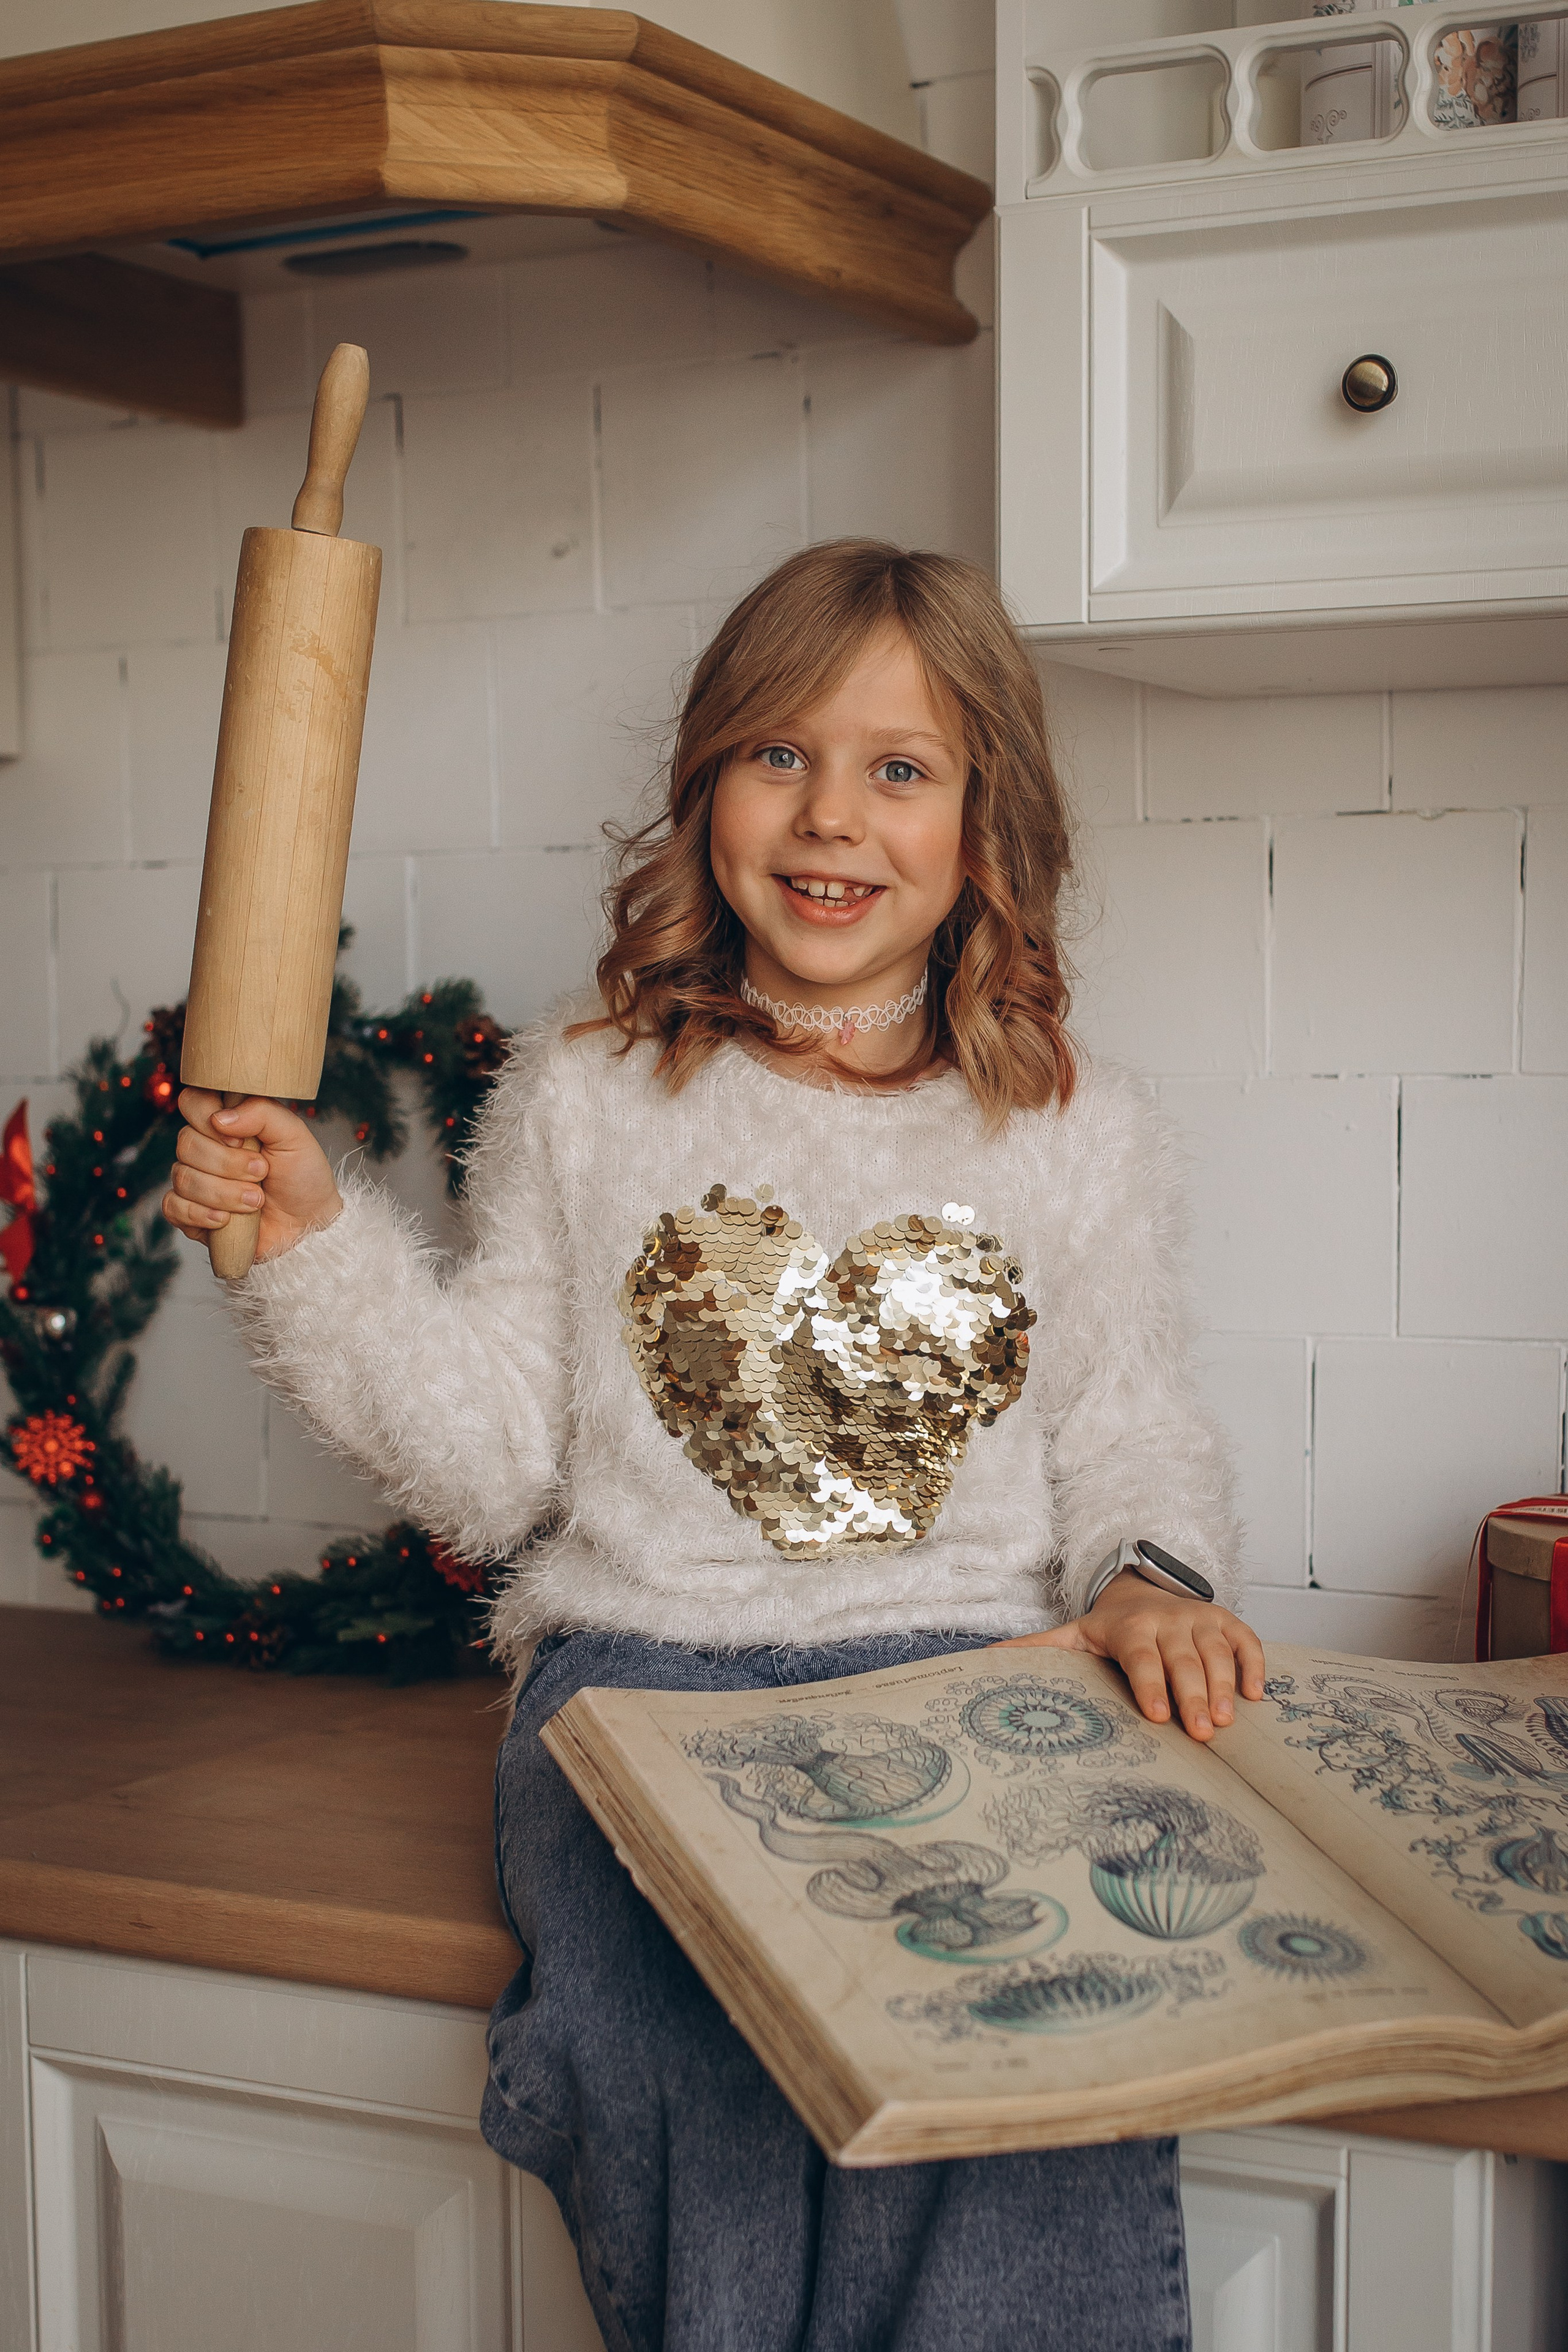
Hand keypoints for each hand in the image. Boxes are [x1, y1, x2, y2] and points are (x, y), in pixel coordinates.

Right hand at [164, 1090, 342, 1262]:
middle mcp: (206, 1148)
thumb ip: (262, 1113)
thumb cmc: (302, 1178)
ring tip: (256, 1200)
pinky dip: (201, 1214)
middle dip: (228, 1164)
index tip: (240, 1140)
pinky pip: (173, 1207)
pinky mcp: (190, 1213)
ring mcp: (195, 1181)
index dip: (207, 1118)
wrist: (307, 1224)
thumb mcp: (294, 1136)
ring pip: (183, 1177)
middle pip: (186, 1143)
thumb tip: (220, 1118)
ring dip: (224, 1193)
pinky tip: (226, 1220)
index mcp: (227, 1123)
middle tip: (261, 1173)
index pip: (192, 1102)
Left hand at [994, 1573, 1264, 1742]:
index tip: (1156, 1714)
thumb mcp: (1072, 1636)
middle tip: (1203, 1732)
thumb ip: (1036, 1651)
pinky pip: (1246, 1639)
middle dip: (1192, 1695)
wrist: (1141, 1590)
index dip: (1150, 1683)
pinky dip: (1254, 1664)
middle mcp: (1167, 1620)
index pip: (1141, 1657)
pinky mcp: (1226, 1620)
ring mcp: (1199, 1619)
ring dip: (1224, 1685)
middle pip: (1183, 1660)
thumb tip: (984, 1660)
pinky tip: (1257, 1695)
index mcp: (1129, 1628)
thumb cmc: (1109, 1629)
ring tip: (1228, 1720)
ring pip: (1216, 1652)